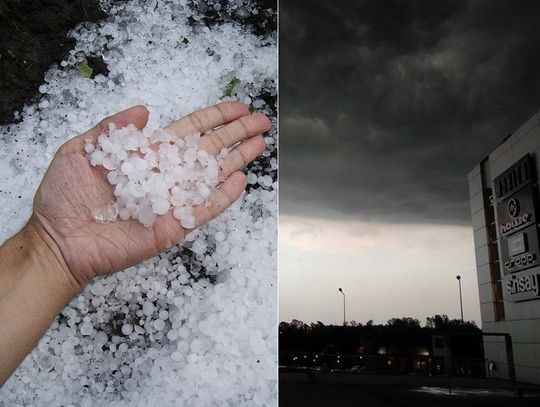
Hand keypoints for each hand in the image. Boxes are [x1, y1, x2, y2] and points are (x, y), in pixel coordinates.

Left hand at [29, 102, 270, 289]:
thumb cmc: (63, 197)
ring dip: (237, 159)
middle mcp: (166, 175)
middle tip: (262, 120)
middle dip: (236, 134)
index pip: (190, 131)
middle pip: (209, 150)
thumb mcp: (81, 150)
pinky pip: (203, 209)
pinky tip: (240, 181)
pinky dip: (223, 197)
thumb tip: (143, 109)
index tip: (238, 107)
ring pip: (212, 176)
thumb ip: (113, 129)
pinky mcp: (173, 226)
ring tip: (260, 144)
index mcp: (148, 154)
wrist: (57, 240)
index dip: (215, 118)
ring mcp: (172, 201)